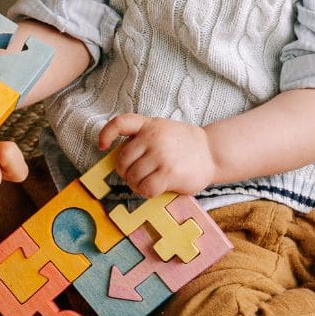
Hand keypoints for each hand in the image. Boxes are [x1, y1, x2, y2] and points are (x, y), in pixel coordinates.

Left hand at [98, 114, 214, 196]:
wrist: (212, 152)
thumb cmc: (183, 144)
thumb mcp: (161, 130)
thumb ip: (142, 138)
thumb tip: (121, 159)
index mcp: (148, 125)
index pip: (120, 123)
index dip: (106, 134)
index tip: (102, 146)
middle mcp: (152, 137)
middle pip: (122, 160)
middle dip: (125, 172)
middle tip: (135, 176)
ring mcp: (160, 155)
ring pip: (133, 176)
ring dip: (135, 184)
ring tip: (145, 183)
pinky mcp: (169, 173)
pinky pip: (146, 188)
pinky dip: (145, 192)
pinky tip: (152, 189)